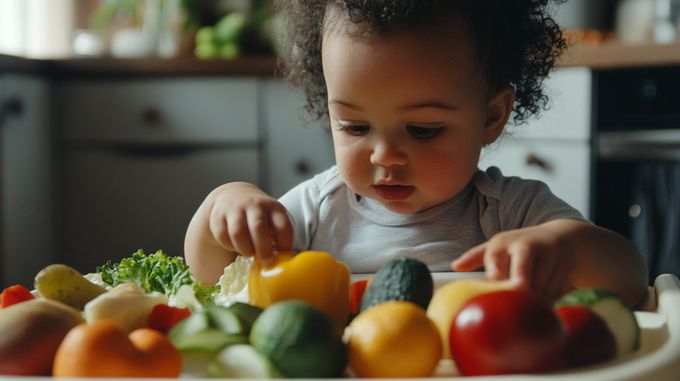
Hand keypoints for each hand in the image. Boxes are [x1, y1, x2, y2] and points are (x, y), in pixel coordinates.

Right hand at [207, 182, 292, 263]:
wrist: (233, 196)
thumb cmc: (259, 216)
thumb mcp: (272, 220)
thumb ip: (277, 238)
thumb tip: (280, 262)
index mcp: (273, 208)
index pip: (283, 226)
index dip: (284, 245)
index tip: (282, 257)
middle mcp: (255, 206)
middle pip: (258, 227)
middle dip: (263, 249)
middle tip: (265, 262)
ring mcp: (235, 209)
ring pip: (238, 233)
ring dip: (245, 249)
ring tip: (249, 253)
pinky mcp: (218, 216)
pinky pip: (223, 236)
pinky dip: (229, 246)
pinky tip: (235, 245)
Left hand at [451, 223, 575, 300]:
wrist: (563, 240)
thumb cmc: (521, 246)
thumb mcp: (499, 246)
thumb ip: (476, 257)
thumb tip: (455, 266)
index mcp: (503, 243)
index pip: (495, 254)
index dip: (495, 267)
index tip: (495, 278)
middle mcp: (525, 247)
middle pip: (521, 270)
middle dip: (520, 283)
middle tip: (518, 295)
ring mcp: (547, 256)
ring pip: (538, 285)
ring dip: (532, 299)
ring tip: (525, 309)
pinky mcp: (564, 268)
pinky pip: (553, 292)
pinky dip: (546, 301)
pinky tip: (541, 305)